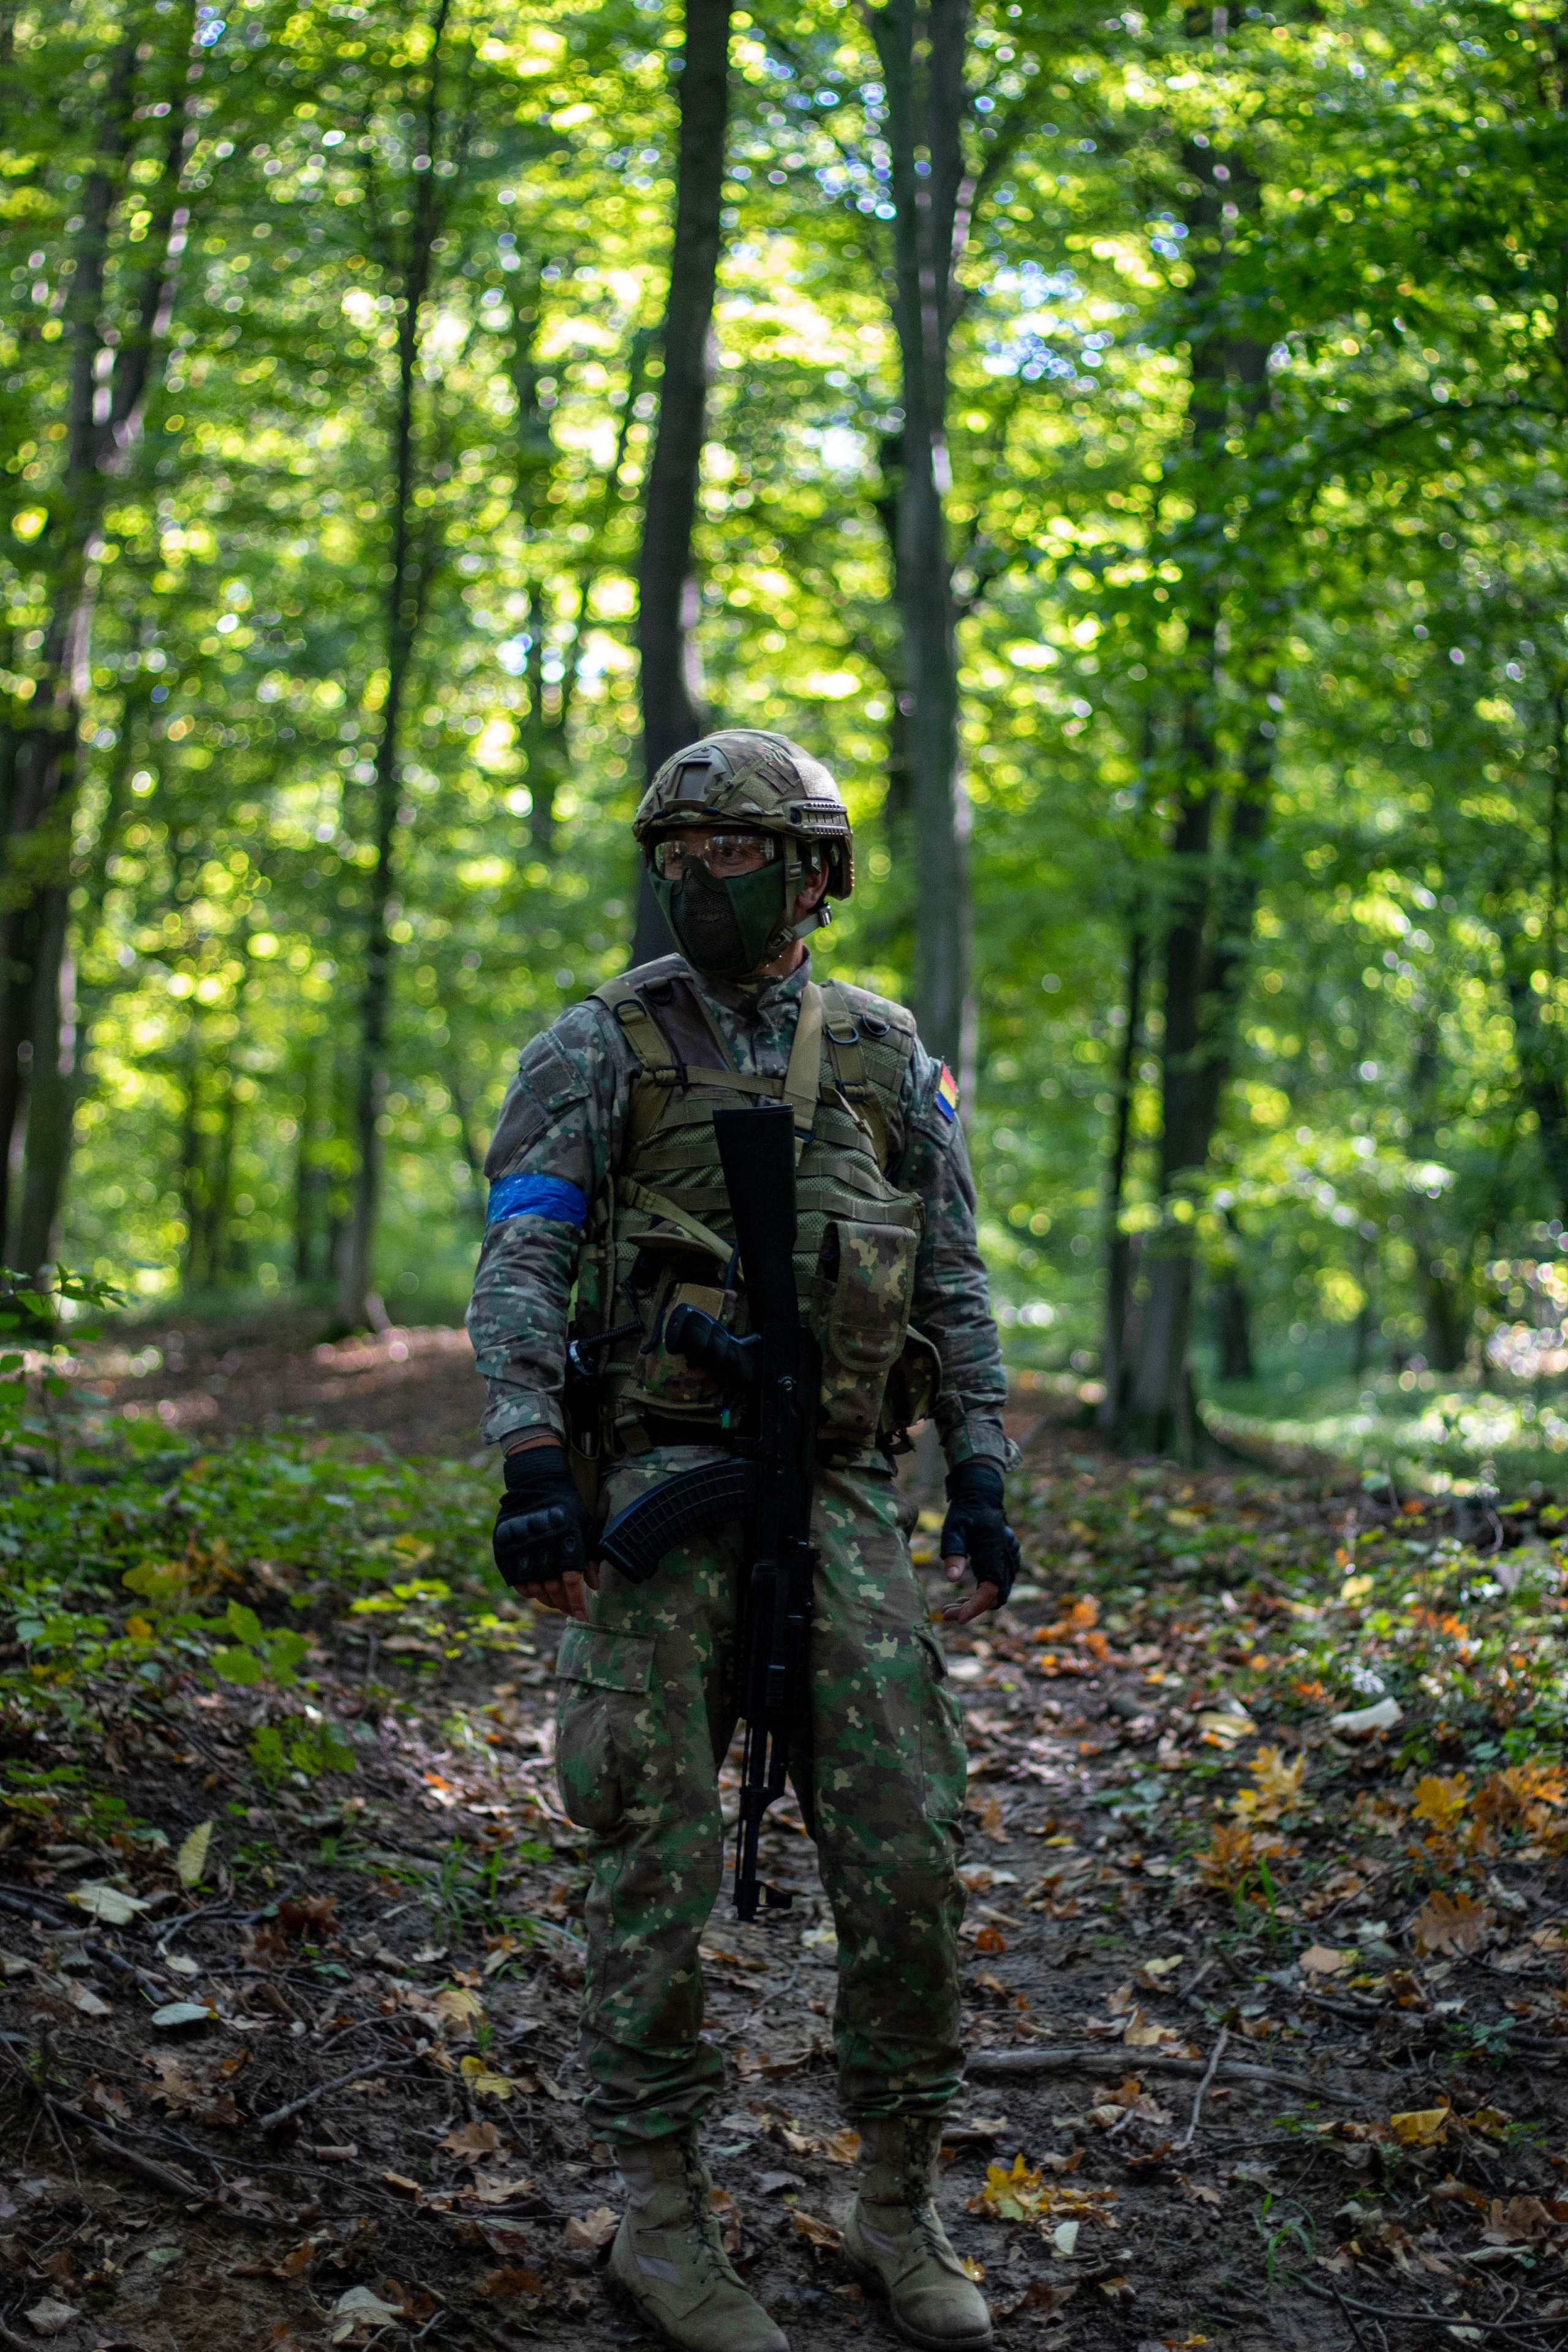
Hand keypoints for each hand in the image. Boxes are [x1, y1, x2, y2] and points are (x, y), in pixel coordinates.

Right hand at [494, 1443, 599, 1621]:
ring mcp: (521, 1545)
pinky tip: (536, 1591)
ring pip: (533, 1586)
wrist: (536, 1483)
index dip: (577, 1601)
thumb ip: (592, 1555)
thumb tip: (594, 1586)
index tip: (582, 1616)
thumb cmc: (568, 1507)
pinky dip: (526, 1590)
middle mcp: (542, 1542)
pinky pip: (515, 1579)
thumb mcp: (586, 1525)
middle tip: (570, 1610)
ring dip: (545, 1600)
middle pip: (551, 1585)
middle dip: (563, 1603)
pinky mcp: (504, 1547)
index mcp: (566, 1536)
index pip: (571, 1578)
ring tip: (555, 1602)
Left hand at [937, 1459, 1020, 1624]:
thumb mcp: (953, 1529)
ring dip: (977, 1604)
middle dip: (971, 1609)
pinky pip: (999, 1586)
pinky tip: (963, 1596)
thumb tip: (952, 1579)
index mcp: (994, 1551)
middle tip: (945, 1614)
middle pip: (995, 1597)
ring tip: (950, 1607)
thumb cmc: (965, 1512)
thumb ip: (953, 1552)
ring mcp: (1010, 1560)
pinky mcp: (1008, 1562)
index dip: (975, 1607)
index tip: (957, 1619)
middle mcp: (1006, 1558)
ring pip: (998, 1594)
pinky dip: (983, 1596)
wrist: (983, 1497)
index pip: (989, 1589)